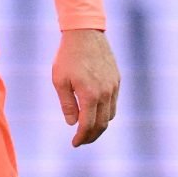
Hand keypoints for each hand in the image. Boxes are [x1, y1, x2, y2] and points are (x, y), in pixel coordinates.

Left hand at [53, 28, 118, 146]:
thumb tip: (73, 123)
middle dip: (91, 136)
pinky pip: (114, 102)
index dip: (81, 138)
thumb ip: (67, 104)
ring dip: (100, 125)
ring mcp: (113, 86)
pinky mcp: (117, 79)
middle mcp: (105, 93)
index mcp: (90, 95)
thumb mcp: (60, 81)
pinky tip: (95, 112)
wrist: (85, 33)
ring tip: (88, 128)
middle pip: (102, 124)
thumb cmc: (68, 56)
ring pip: (110, 115)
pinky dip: (106, 112)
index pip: (88, 125)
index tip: (74, 143)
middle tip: (81, 141)